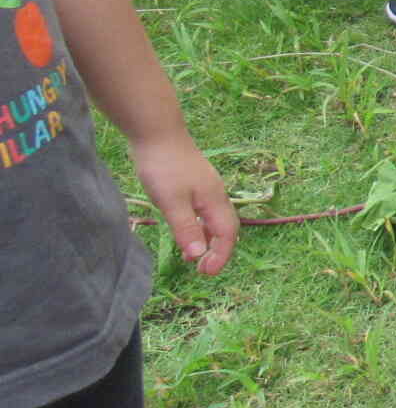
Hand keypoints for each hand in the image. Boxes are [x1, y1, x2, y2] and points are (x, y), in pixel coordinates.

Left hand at [130, 133, 237, 275]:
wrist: (156, 133)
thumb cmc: (164, 167)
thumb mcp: (171, 202)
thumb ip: (186, 229)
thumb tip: (198, 256)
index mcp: (215, 200)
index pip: (227, 234)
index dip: (220, 255)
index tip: (206, 274)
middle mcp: (215, 195)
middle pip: (225, 228)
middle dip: (217, 251)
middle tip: (202, 270)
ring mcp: (204, 188)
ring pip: (213, 220)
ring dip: (206, 240)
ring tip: (191, 257)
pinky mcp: (192, 184)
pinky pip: (202, 212)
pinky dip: (197, 227)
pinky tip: (183, 230)